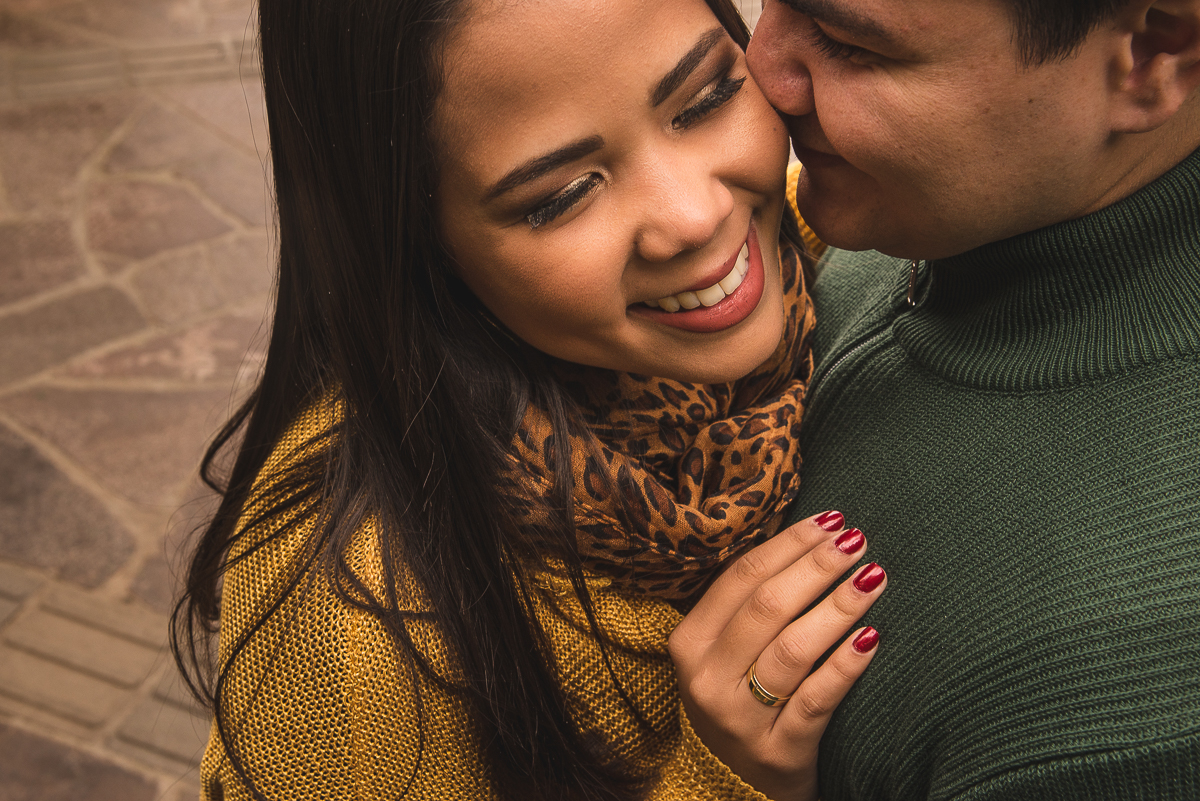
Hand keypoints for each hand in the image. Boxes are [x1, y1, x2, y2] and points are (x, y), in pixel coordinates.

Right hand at [668, 512, 885, 800]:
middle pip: (767, 607)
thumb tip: (808, 539)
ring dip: (838, 607)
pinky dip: (845, 665)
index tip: (831, 521)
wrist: (731, 787)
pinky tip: (873, 638)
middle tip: (858, 541)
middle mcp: (706, 679)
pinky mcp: (777, 753)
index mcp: (689, 642)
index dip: (789, 545)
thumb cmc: (737, 699)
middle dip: (816, 567)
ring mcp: (739, 719)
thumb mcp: (721, 654)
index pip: (740, 577)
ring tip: (874, 578)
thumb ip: (748, 605)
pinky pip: (816, 701)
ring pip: (792, 650)